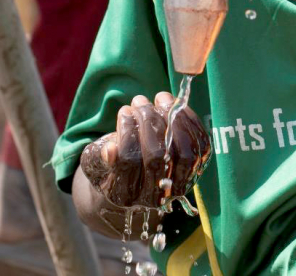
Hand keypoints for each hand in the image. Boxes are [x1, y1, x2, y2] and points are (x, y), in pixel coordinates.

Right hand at [81, 92, 209, 208]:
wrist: (132, 182)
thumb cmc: (109, 166)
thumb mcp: (95, 161)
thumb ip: (100, 157)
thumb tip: (111, 150)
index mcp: (123, 194)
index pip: (128, 161)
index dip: (127, 132)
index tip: (124, 111)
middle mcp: (153, 196)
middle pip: (157, 157)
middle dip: (148, 122)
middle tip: (139, 101)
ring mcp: (177, 186)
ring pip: (183, 153)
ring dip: (172, 119)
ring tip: (159, 98)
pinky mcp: (195, 172)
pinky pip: (200, 146)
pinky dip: (190, 121)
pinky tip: (176, 106)